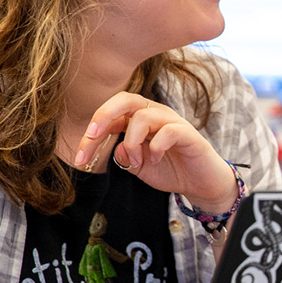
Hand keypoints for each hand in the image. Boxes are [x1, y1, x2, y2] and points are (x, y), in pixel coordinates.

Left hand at [73, 92, 236, 213]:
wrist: (201, 183)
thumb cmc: (171, 169)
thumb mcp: (138, 166)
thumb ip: (124, 156)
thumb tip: (115, 150)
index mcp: (140, 119)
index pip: (111, 115)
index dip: (92, 132)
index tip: (81, 156)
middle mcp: (155, 114)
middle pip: (125, 99)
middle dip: (103, 116)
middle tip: (92, 137)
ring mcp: (172, 122)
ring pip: (143, 116)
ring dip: (132, 142)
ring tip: (139, 162)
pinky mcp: (188, 133)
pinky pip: (168, 131)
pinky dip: (156, 146)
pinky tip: (155, 160)